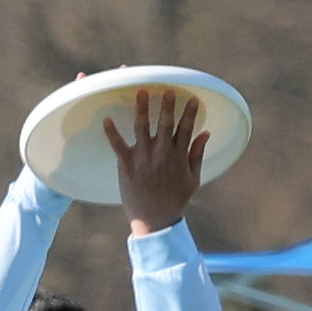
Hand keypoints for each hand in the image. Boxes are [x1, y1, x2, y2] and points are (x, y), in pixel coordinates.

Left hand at [105, 87, 207, 236]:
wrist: (155, 221)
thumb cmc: (175, 200)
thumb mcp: (193, 179)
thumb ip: (197, 154)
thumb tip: (205, 133)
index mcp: (178, 156)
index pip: (186, 129)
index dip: (190, 113)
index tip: (193, 99)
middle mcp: (161, 154)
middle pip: (165, 124)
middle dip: (167, 106)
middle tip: (168, 89)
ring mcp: (143, 158)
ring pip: (142, 128)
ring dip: (142, 109)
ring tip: (141, 91)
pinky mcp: (127, 165)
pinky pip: (118, 145)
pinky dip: (111, 132)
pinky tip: (106, 119)